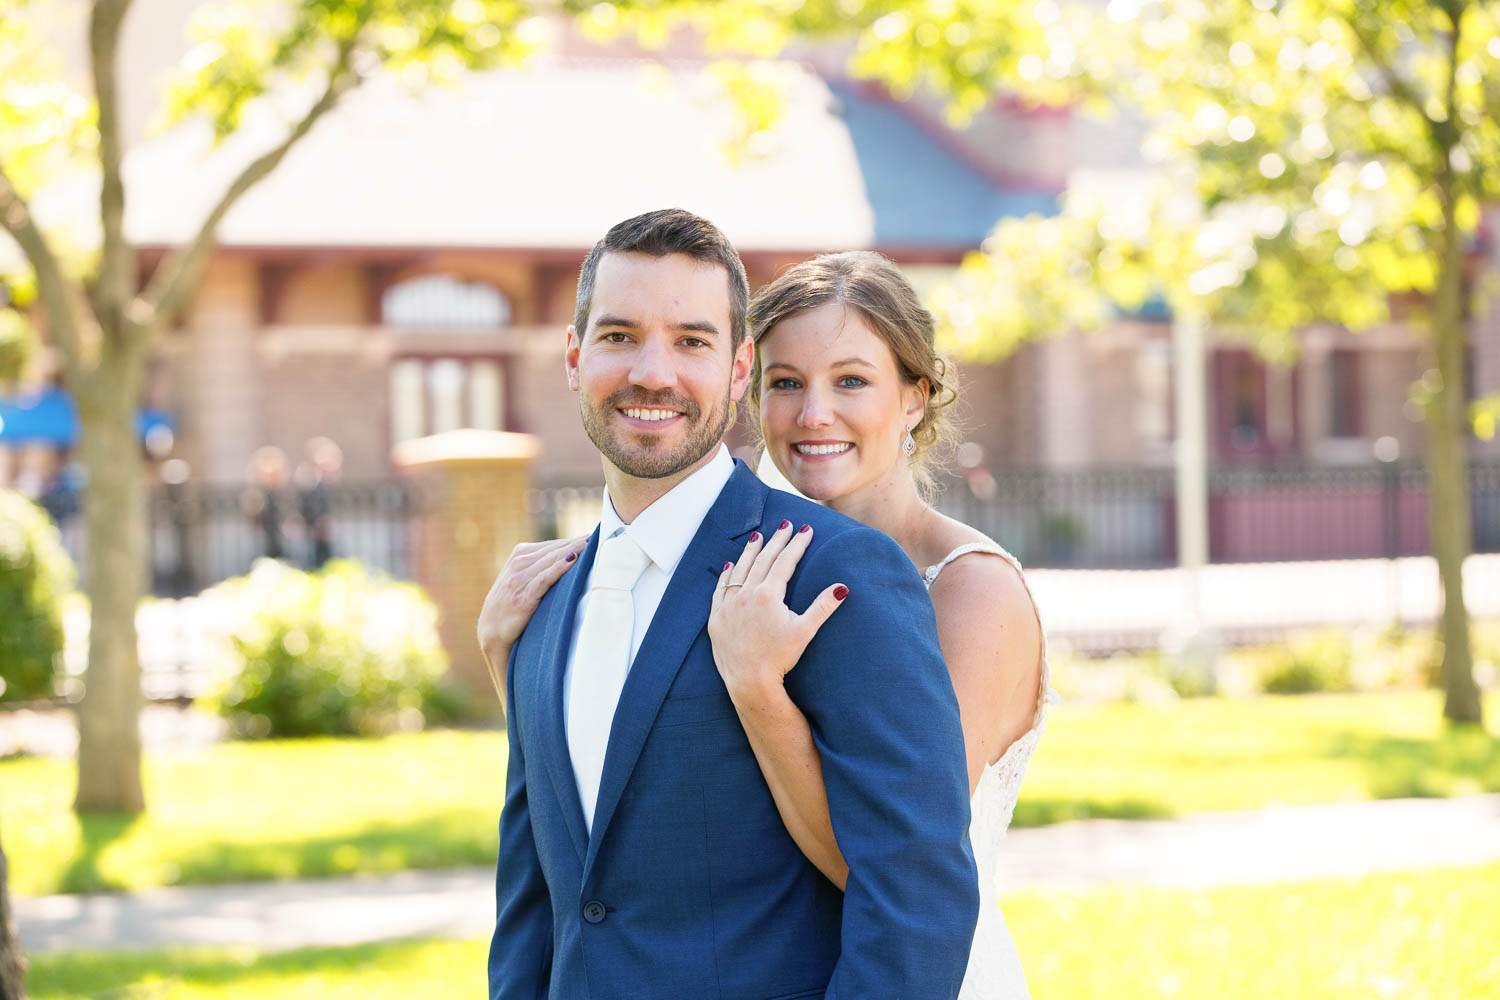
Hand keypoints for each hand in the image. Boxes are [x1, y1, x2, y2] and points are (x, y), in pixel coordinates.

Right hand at [477, 536, 585, 691]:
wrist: (491, 632)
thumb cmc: (510, 606)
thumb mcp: (519, 580)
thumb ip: (536, 567)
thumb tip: (568, 555)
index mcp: (517, 557)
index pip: (549, 546)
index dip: (571, 541)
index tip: (592, 536)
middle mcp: (517, 565)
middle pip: (552, 550)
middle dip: (575, 542)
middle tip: (598, 536)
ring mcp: (519, 580)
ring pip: (550, 560)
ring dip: (572, 550)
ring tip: (590, 544)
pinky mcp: (523, 596)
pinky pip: (545, 578)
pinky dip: (560, 567)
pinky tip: (573, 559)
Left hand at [709, 521, 848, 704]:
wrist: (749, 681)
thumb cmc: (779, 658)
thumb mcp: (804, 631)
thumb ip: (822, 607)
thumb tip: (842, 588)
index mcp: (769, 595)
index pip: (785, 562)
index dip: (797, 544)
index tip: (805, 530)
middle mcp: (746, 595)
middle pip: (763, 560)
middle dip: (776, 541)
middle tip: (785, 525)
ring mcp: (729, 605)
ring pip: (740, 570)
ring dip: (750, 551)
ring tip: (758, 536)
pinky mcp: (717, 618)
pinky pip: (720, 589)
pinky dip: (726, 575)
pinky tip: (729, 565)